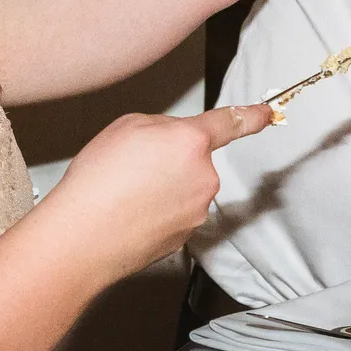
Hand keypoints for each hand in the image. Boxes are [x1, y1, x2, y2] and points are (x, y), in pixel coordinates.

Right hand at [38, 104, 271, 285]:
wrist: (84, 237)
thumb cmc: (99, 182)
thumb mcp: (127, 126)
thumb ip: (162, 126)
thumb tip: (172, 138)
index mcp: (191, 141)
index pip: (231, 122)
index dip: (251, 115)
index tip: (266, 113)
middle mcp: (203, 176)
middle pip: (194, 158)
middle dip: (169, 158)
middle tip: (132, 166)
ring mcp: (196, 210)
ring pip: (184, 188)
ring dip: (161, 187)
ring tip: (125, 193)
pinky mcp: (184, 236)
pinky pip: (174, 213)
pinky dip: (155, 212)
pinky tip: (129, 213)